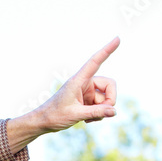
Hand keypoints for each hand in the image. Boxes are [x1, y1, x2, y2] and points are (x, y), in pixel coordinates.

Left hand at [7, 36, 119, 151]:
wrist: (44, 122)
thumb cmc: (55, 115)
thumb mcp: (76, 115)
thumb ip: (96, 112)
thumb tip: (114, 111)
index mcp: (78, 80)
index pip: (95, 61)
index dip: (107, 50)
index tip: (117, 39)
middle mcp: (84, 83)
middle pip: (109, 85)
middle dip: (110, 100)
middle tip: (104, 113)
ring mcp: (87, 92)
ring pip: (106, 98)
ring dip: (102, 110)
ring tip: (89, 118)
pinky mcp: (87, 100)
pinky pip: (101, 105)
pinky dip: (98, 113)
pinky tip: (87, 119)